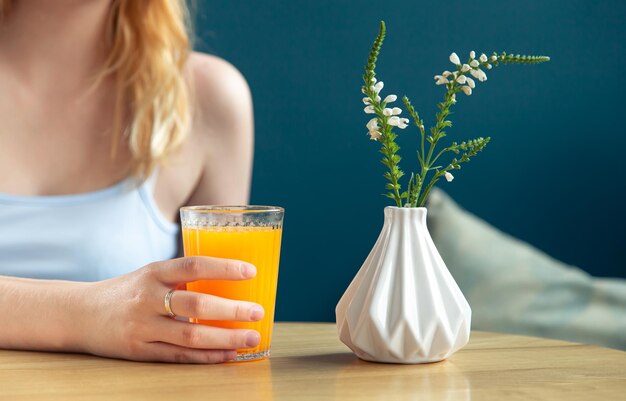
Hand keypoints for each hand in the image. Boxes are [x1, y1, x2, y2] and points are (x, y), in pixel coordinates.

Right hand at [76, 257, 263, 362]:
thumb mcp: (150, 275)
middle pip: (195, 303)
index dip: (224, 268)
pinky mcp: (139, 351)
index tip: (251, 271)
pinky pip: (178, 356)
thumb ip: (183, 278)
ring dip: (225, 338)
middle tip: (257, 312)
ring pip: (190, 335)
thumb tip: (231, 282)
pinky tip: (228, 354)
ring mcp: (142, 326)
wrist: (79, 313)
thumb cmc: (127, 291)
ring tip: (251, 337)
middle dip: (231, 309)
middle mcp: (147, 298)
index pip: (193, 266)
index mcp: (154, 272)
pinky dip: (206, 356)